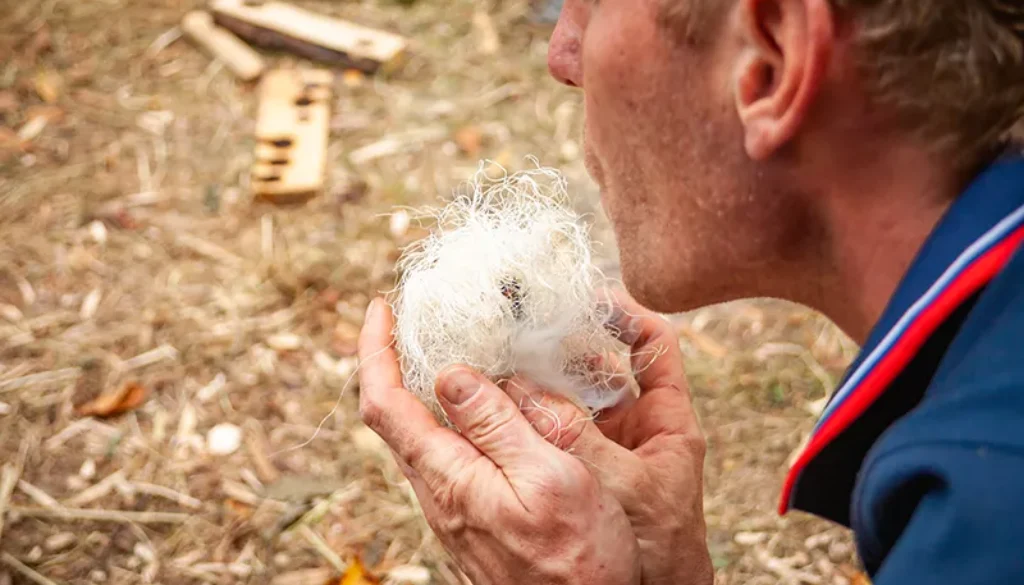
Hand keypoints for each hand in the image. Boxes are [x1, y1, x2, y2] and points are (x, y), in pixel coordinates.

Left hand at [358, 297, 640, 584]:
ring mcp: (454, 510)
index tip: (381, 308)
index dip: (374, 351)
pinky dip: (453, 418)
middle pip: (394, 417)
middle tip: (417, 319)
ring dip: (424, 389)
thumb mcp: (549, 479)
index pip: (384, 403)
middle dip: (395, 361)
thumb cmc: (579, 561)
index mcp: (449, 477)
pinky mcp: (474, 522)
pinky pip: (449, 457)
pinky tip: (487, 408)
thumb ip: (497, 425)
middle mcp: (439, 494)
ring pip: (422, 437)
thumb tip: (449, 374)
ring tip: (455, 350)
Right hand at [504, 290, 711, 584]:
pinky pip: (548, 431)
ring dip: (538, 374)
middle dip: (564, 338)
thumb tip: (519, 388)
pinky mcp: (576, 472)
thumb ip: (577, 437)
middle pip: (601, 364)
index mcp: (666, 419)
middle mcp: (633, 427)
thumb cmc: (660, 549)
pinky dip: (525, 413)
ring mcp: (604, 448)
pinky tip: (496, 400)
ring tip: (501, 347)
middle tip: (523, 315)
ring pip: (569, 395)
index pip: (652, 344)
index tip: (585, 294)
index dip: (624, 312)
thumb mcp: (624, 484)